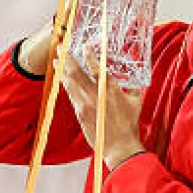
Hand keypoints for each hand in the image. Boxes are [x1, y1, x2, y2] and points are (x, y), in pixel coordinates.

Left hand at [56, 45, 146, 168]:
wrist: (119, 146)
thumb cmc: (129, 124)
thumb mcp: (136, 101)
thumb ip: (132, 87)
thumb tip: (132, 77)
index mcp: (110, 89)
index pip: (96, 67)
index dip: (89, 55)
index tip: (84, 47)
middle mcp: (95, 94)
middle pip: (76, 72)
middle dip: (67, 58)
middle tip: (61, 48)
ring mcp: (85, 104)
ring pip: (69, 82)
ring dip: (62, 70)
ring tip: (56, 61)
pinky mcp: (79, 112)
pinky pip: (70, 94)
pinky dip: (66, 84)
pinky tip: (62, 78)